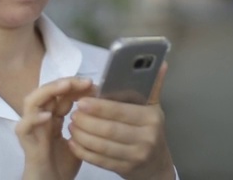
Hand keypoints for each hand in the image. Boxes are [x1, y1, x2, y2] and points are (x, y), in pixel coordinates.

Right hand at [15, 77, 94, 179]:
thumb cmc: (63, 165)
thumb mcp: (80, 140)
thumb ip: (85, 123)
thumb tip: (100, 103)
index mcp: (52, 116)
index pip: (62, 94)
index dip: (77, 86)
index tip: (94, 85)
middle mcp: (40, 117)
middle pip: (48, 91)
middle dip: (66, 83)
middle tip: (85, 81)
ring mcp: (31, 127)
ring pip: (32, 101)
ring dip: (49, 91)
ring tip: (66, 87)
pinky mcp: (25, 141)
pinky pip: (24, 126)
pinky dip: (34, 118)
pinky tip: (49, 116)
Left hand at [67, 62, 175, 179]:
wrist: (156, 164)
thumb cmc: (151, 129)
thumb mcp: (154, 107)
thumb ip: (153, 85)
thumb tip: (161, 63)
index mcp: (151, 118)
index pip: (121, 111)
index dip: (99, 107)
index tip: (81, 101)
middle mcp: (146, 137)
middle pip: (109, 129)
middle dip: (87, 122)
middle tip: (73, 113)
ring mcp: (136, 156)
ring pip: (102, 146)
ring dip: (83, 136)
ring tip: (71, 126)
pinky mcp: (125, 169)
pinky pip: (100, 161)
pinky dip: (84, 152)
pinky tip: (73, 143)